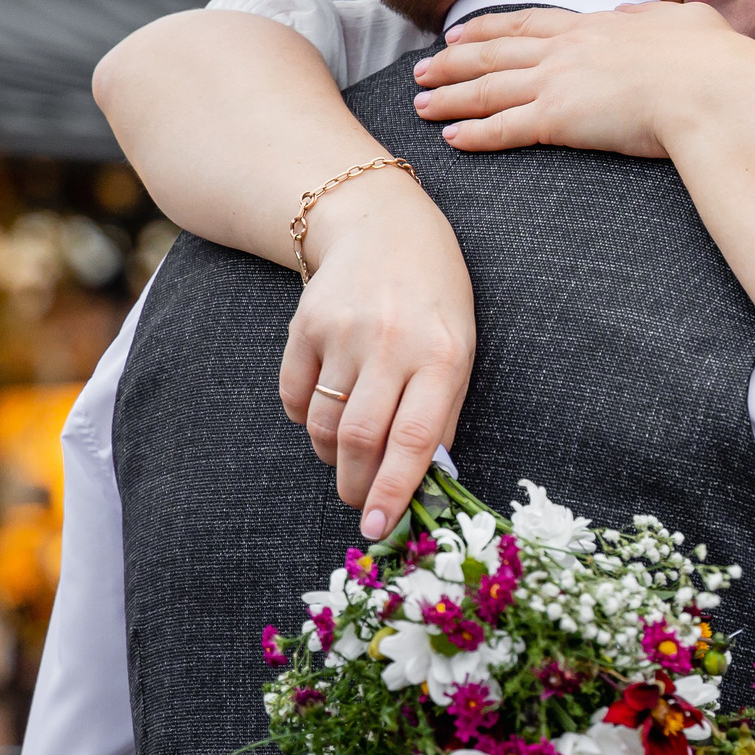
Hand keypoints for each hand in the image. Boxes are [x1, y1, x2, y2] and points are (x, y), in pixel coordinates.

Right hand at [278, 172, 476, 537]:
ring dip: (332, 455)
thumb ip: (441, 414)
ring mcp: (344, 332)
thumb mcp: (460, 350)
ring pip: (324, 425)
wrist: (383, 226)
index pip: (416, 438)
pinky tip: (326, 405)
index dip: (395, 489)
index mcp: (443, 355)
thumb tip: (417, 483)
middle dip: (356, 486)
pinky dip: (306, 418)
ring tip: (347, 450)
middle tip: (359, 503)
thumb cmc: (433, 301)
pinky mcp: (305, 325)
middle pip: (361, 438)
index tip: (380, 528)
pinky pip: (294, 398)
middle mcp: (392, 342)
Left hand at [409, 2, 754, 156]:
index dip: (489, 28)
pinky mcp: (561, 120)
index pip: (528, 24)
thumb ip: (651, 18)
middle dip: (454, 61)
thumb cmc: (712, 62)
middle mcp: (569, 50)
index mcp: (597, 27)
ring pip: (489, 89)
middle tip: (421, 69)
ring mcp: (561, 83)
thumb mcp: (683, 24)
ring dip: (451, 96)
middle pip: (495, 53)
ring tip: (420, 105)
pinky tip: (451, 139)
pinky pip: (505, 128)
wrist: (714, 88)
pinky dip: (475, 133)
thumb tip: (630, 14)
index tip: (460, 31)